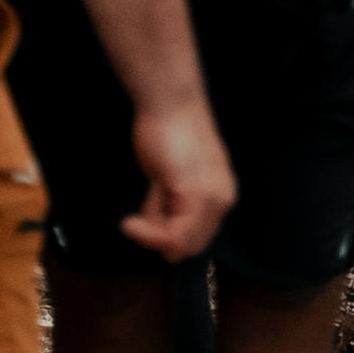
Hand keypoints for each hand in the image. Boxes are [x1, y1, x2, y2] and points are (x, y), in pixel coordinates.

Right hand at [121, 94, 235, 261]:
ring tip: (144, 200)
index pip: (198, 237)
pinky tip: (131, 223)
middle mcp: (222, 198)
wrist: (170, 102)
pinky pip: (173, 236)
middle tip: (137, 219)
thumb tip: (168, 250)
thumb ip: (173, 207)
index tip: (145, 222)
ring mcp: (210, 197)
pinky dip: (148, 235)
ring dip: (152, 235)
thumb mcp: (173, 177)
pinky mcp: (194, 193)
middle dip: (161, 239)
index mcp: (222, 194)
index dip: (170, 238)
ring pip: (181, 245)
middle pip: (191, 246)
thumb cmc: (168, 133)